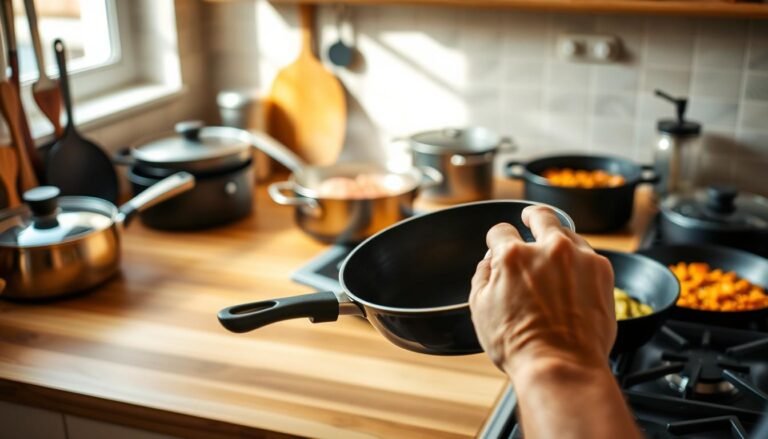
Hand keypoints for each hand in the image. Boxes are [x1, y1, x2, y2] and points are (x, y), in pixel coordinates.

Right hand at [469, 205, 615, 374]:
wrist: (562, 366)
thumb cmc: (519, 344)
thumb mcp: (480, 309)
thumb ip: (482, 276)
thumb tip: (489, 262)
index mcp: (512, 256)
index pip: (500, 231)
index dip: (496, 240)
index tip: (499, 245)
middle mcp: (548, 248)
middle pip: (540, 215)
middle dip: (532, 216)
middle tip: (530, 219)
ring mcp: (578, 256)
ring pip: (567, 234)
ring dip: (558, 241)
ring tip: (555, 256)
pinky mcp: (601, 270)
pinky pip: (588, 254)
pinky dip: (579, 261)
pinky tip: (573, 277)